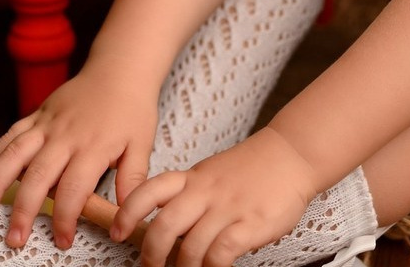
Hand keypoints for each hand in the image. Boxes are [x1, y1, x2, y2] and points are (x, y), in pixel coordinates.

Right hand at [0, 68, 158, 249]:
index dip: (66, 218)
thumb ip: (132, 179)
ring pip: (15, 153)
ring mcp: (48, 123)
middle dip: (23, 211)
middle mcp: (66, 135)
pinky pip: (11, 134)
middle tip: (15, 239)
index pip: (74, 189)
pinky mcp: (38, 114)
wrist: (120, 69)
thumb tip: (125, 217)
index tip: (63, 241)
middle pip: (39, 176)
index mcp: (94, 146)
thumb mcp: (142, 143)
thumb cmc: (132, 109)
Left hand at [111, 127, 317, 266]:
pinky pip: (220, 254)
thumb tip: (166, 232)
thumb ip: (191, 196)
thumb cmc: (253, 168)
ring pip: (190, 248)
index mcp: (193, 178)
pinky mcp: (249, 224)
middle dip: (151, 256)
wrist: (293, 154)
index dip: (128, 212)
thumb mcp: (214, 174)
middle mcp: (205, 192)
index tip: (116, 232)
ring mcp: (227, 208)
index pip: (150, 190)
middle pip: (164, 226)